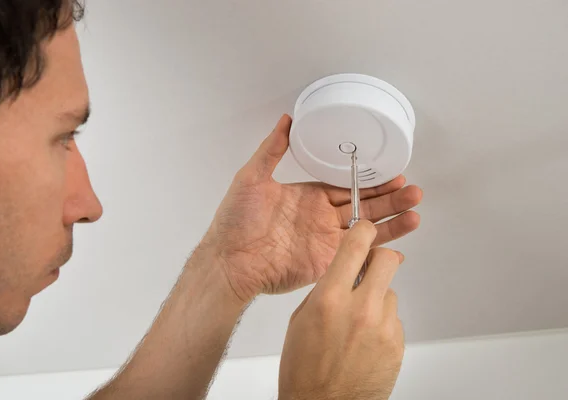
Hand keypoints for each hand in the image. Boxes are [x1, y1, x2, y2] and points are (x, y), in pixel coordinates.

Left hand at [204, 115, 421, 302]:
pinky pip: (358, 254)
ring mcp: (326, 241)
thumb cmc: (235, 221)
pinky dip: (380, 248)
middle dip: (389, 198)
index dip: (368, 180)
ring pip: (367, 229)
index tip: (392, 173)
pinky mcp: (328, 263)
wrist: (230, 262)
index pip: (346, 186)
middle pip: (363, 205)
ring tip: (416, 212)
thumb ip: (272, 150)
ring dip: (392, 221)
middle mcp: (320, 218)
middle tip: (413, 191)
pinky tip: (400, 241)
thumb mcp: (251, 177)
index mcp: (307, 197)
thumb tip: (286, 121)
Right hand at [278, 220, 403, 399]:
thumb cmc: (305, 371)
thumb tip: (342, 273)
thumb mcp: (301, 320)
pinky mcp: (397, 343)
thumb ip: (325, 290)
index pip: (355, 246)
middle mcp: (360, 309)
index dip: (363, 231)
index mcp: (330, 299)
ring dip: (377, 297)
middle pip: (387, 259)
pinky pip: (394, 318)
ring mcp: (383, 327)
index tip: (365, 229)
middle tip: (371, 266)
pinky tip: (365, 340)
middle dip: (380, 258)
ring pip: (390, 291)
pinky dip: (382, 323)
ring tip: (358, 321)